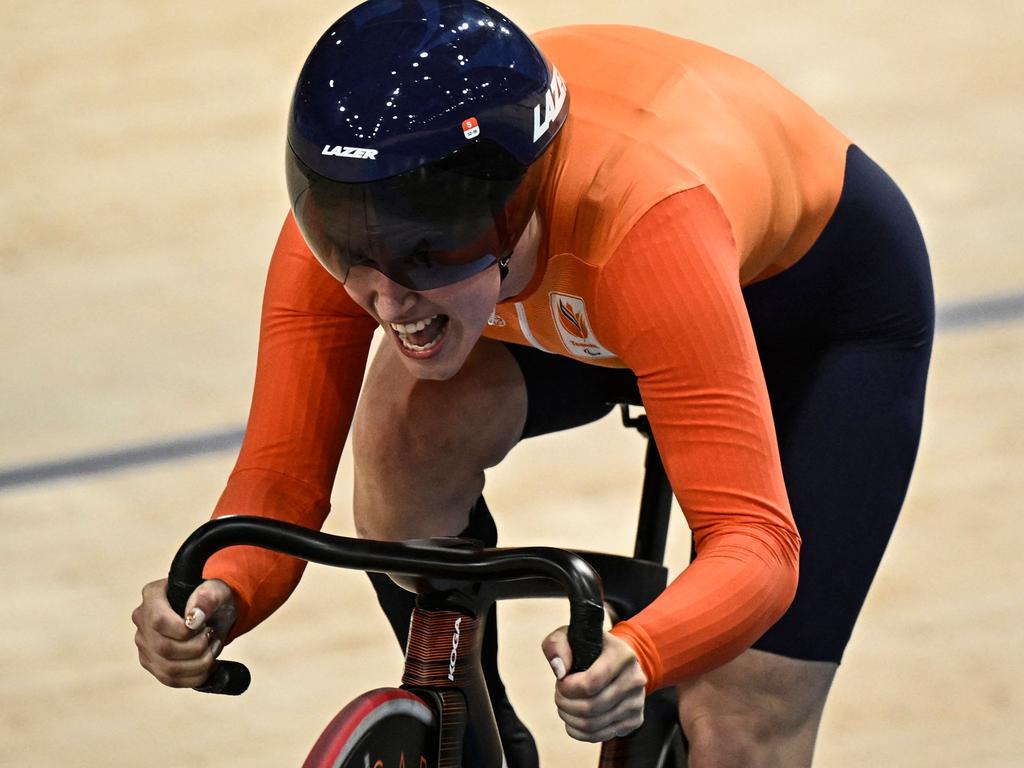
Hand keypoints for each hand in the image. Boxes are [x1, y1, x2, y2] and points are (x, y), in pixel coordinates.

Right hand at [132, 577, 235, 686]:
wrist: (211, 613)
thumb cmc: (211, 599)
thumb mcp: (217, 590)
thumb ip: (208, 597)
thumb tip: (195, 616)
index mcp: (153, 596)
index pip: (158, 620)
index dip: (183, 630)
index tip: (204, 626)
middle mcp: (142, 621)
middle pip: (163, 648)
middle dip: (196, 647)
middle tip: (212, 636)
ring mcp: (145, 644)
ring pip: (167, 669)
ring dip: (199, 663)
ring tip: (212, 649)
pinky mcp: (152, 663)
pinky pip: (170, 680)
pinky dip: (195, 677)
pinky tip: (208, 665)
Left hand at [542, 627, 647, 742]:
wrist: (618, 659)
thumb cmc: (590, 647)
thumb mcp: (570, 636)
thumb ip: (557, 646)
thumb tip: (559, 671)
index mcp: (623, 655)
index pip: (590, 683)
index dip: (567, 688)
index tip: (560, 682)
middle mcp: (635, 679)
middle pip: (591, 707)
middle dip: (565, 704)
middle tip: (559, 696)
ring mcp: (637, 702)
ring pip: (594, 725)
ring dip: (570, 719)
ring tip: (564, 707)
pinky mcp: (634, 720)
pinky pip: (601, 736)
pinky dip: (579, 732)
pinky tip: (573, 720)